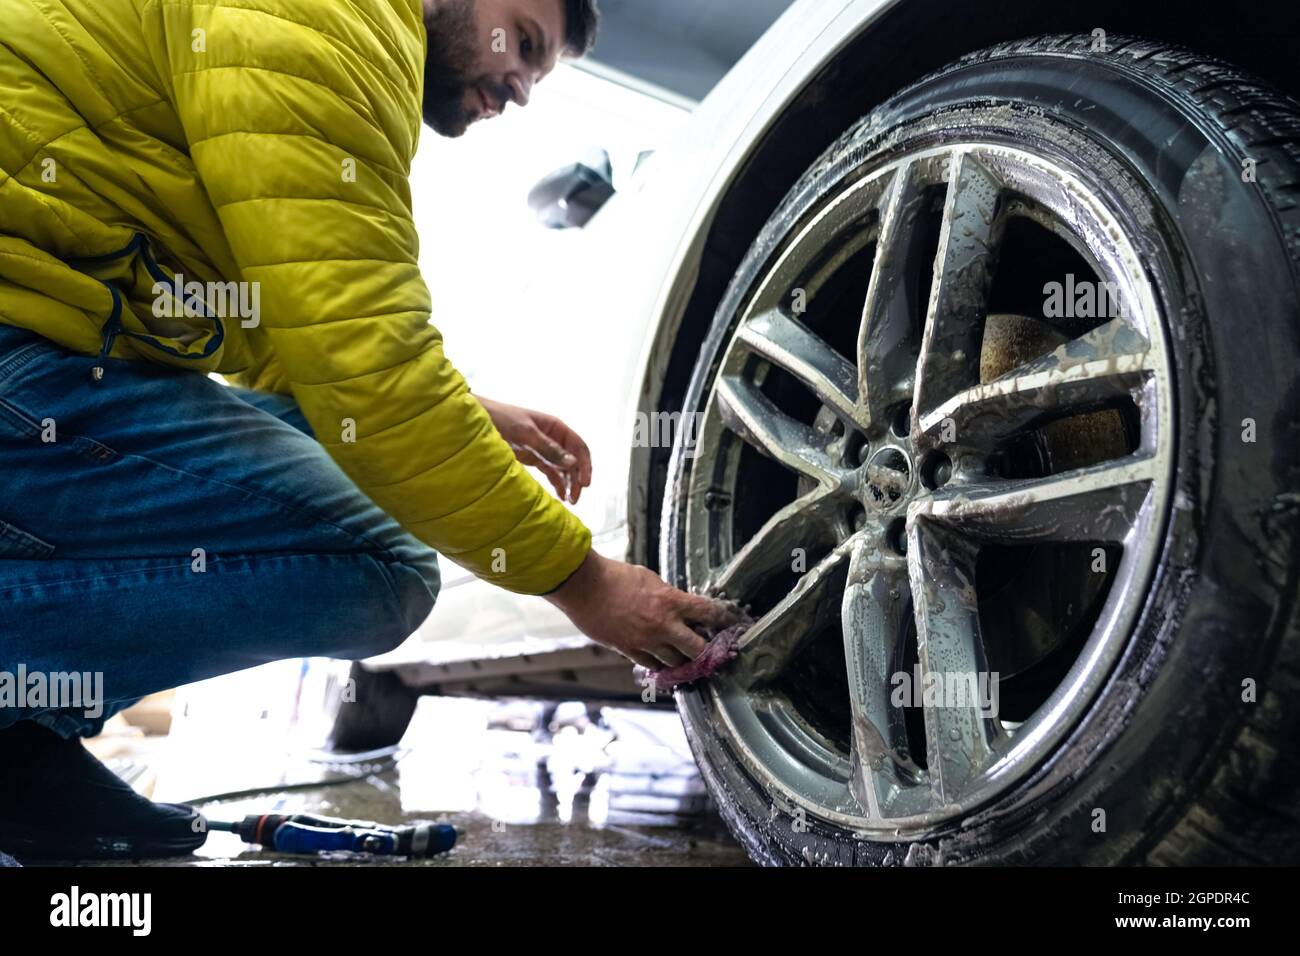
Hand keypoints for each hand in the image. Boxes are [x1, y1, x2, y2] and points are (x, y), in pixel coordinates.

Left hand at [477, 396, 591, 503]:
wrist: (479, 421)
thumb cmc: (502, 419)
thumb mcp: (526, 433)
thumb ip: (549, 448)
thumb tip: (572, 462)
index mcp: (556, 427)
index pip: (579, 447)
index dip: (585, 465)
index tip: (585, 483)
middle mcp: (554, 438)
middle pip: (574, 460)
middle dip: (577, 479)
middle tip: (575, 498)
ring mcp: (544, 449)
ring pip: (564, 469)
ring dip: (569, 483)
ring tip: (570, 500)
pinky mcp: (534, 459)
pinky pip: (551, 472)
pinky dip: (557, 483)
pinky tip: (561, 496)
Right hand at [544, 551, 745, 668]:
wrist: (585, 587)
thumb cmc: (615, 577)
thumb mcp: (650, 579)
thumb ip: (668, 595)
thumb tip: (679, 607)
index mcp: (671, 602)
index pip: (709, 613)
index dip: (726, 621)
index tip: (735, 625)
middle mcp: (663, 625)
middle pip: (698, 649)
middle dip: (708, 652)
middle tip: (714, 653)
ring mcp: (646, 641)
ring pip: (676, 663)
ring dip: (684, 661)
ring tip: (687, 658)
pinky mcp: (629, 651)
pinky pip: (652, 665)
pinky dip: (660, 664)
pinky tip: (663, 661)